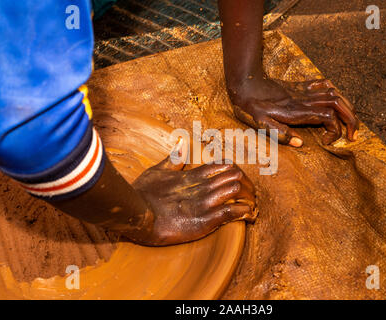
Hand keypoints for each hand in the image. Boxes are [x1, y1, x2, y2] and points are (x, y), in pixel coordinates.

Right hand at [126, 141, 256, 245]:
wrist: (137, 214)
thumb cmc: (143, 193)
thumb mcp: (157, 171)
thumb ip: (173, 158)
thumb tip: (181, 142)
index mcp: (191, 176)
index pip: (217, 167)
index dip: (227, 168)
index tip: (233, 169)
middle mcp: (201, 187)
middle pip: (229, 177)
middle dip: (238, 180)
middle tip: (245, 184)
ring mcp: (204, 203)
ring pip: (232, 191)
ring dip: (241, 194)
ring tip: (247, 197)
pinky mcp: (205, 220)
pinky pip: (230, 213)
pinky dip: (241, 212)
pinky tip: (247, 213)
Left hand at [229, 77, 358, 145]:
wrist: (245, 82)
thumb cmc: (250, 106)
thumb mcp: (260, 124)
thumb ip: (280, 133)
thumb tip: (300, 143)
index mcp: (297, 111)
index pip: (328, 119)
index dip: (335, 131)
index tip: (326, 142)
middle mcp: (305, 99)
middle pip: (339, 105)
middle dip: (351, 119)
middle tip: (353, 136)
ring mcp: (303, 91)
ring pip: (335, 94)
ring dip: (347, 107)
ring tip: (350, 121)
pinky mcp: (300, 85)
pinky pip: (324, 84)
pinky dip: (334, 91)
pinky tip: (334, 100)